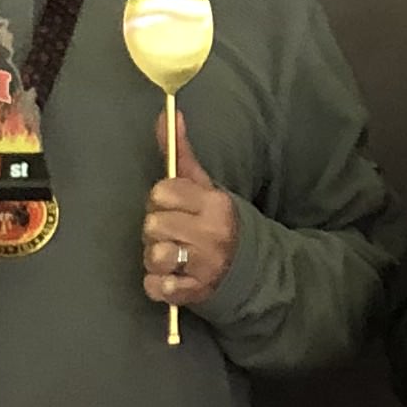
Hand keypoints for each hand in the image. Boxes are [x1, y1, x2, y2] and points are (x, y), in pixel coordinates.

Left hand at [142, 129, 238, 311]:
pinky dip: (158, 285)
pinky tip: (170, 278)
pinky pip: (158, 288)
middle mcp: (211, 234)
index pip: (162, 192)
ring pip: (155, 256)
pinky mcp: (195, 293)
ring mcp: (204, 266)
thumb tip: (168, 113)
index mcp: (214, 204)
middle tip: (171, 232)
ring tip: (170, 255)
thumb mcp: (205, 187)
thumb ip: (181, 153)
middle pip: (153, 225)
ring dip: (156, 258)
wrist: (252, 269)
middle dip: (156, 229)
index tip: (172, 206)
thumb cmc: (218, 222)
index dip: (160, 200)